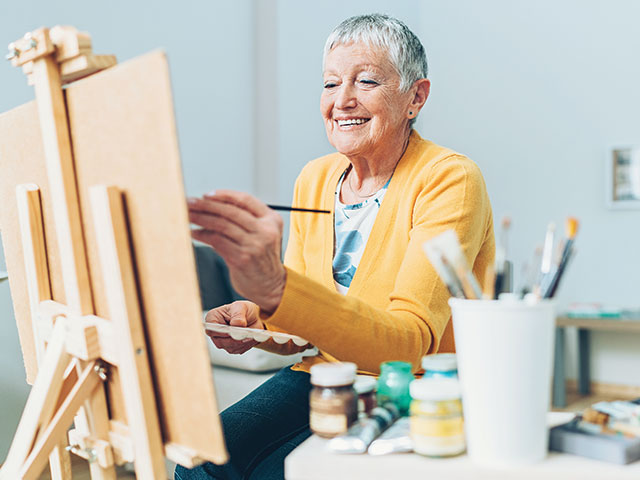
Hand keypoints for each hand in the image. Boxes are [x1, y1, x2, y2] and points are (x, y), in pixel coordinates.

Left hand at [188, 190, 285, 313]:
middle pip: (231, 211)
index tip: (206, 195)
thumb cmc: (260, 258)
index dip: (224, 195)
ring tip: (187, 216)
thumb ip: (243, 220)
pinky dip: (203, 235)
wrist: (270, 286)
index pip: (245, 200)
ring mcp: (254, 245)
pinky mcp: (242, 258)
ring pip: (222, 225)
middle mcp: (265, 230)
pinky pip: (217, 241)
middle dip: (206, 205)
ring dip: (201, 219)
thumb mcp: (261, 234)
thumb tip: (209, 206)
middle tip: (189, 202)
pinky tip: (194, 233)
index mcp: (272, 220)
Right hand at [205, 301, 263, 353]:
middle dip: (235, 339)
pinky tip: (253, 338)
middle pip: (221, 342)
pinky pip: (239, 350)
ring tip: (253, 335)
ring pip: (231, 347)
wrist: (251, 316)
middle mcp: (215, 333)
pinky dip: (247, 345)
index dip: (221, 332)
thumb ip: (238, 315)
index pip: (211, 330)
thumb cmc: (242, 310)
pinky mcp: (232, 348)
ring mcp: (223, 342)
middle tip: (246, 334)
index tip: (231, 332)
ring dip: (243, 342)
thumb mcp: (241, 307)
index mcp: (212, 319)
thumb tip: (237, 324)